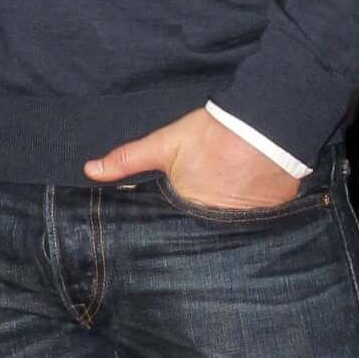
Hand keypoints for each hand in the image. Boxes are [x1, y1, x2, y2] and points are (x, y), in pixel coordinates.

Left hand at [84, 107, 303, 208]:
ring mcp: (242, 223)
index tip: (159, 219)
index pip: (168, 227)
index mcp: (186, 210)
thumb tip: (90, 170)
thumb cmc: (213, 134)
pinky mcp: (268, 217)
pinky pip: (252, 224)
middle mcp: (213, 224)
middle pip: (196, 231)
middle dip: (189, 227)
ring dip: (219, 223)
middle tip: (191, 211)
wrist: (267, 125)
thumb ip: (128, 160)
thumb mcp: (164, 144)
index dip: (163, 224)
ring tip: (218, 207)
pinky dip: (246, 216)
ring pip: (224, 230)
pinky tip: (243, 204)